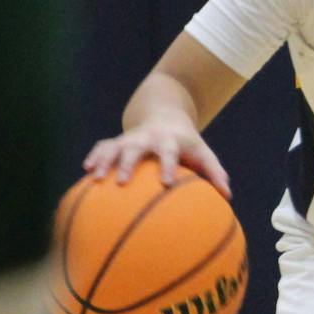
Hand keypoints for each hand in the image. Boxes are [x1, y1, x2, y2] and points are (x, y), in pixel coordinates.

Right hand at [84, 123, 231, 197]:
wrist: (166, 116)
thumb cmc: (188, 144)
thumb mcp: (204, 154)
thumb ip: (215, 173)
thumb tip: (228, 196)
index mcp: (170, 140)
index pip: (168, 152)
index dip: (167, 166)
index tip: (165, 183)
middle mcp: (147, 137)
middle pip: (135, 148)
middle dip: (127, 164)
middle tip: (122, 183)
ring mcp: (130, 138)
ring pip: (113, 146)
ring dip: (103, 160)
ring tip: (94, 178)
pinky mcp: (117, 141)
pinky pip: (103, 147)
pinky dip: (94, 157)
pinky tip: (86, 173)